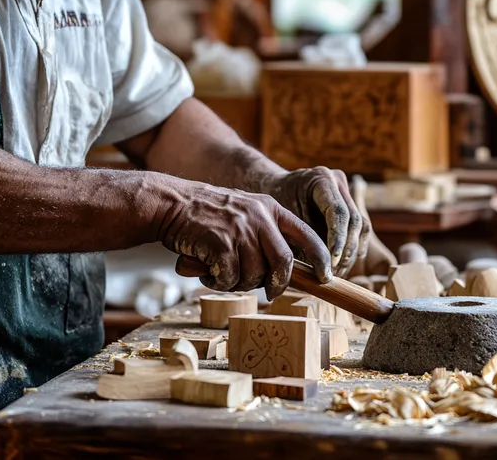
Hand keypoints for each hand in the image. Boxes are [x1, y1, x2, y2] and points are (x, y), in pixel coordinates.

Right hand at [153, 180, 332, 298]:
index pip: (306, 233)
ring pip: (255, 274)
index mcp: (270, 208)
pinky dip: (219, 283)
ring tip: (223, 274)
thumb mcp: (245, 213)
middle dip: (279, 284)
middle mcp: (259, 216)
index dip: (320, 257)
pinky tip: (208, 272)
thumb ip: (265, 236)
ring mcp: (240, 228)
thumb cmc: (208, 216)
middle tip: (271, 293)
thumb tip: (287, 275)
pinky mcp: (220, 242)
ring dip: (240, 284)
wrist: (170, 203)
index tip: (326, 276)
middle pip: (284, 261)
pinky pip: (230, 278)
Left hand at [262, 167, 370, 276]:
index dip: (338, 239)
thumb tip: (318, 267)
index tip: (331, 261)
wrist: (275, 188)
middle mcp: (338, 182)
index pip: (338, 212)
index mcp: (321, 179)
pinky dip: (353, 249)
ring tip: (337, 273)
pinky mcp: (350, 205)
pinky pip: (360, 230)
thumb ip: (302, 238)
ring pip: (361, 227)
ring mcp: (346, 192)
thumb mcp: (283, 218)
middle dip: (346, 250)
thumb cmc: (274, 204)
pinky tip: (342, 266)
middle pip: (353, 220)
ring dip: (351, 253)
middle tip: (333, 273)